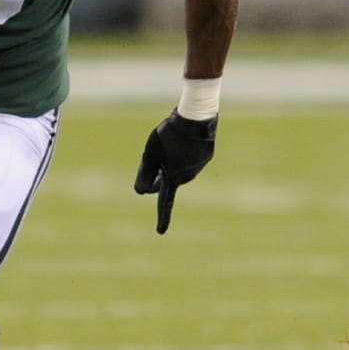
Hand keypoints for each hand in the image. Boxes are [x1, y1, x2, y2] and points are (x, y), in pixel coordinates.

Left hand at [134, 109, 218, 233]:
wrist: (196, 117)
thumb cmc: (169, 134)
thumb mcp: (150, 153)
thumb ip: (145, 174)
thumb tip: (141, 192)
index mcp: (173, 177)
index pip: (165, 202)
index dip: (162, 217)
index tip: (160, 232)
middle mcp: (188, 176)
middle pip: (170, 181)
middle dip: (161, 177)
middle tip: (155, 159)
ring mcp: (199, 166)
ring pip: (182, 170)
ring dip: (173, 163)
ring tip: (171, 143)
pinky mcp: (207, 156)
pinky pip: (192, 160)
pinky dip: (185, 154)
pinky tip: (183, 140)